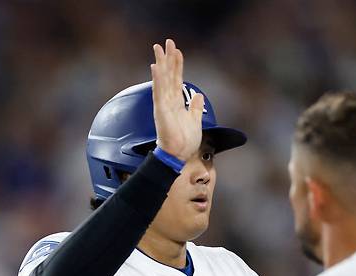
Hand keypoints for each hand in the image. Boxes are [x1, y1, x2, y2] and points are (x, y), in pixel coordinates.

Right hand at [151, 39, 204, 160]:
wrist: (178, 155)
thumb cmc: (185, 141)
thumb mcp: (195, 121)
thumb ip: (196, 108)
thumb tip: (199, 96)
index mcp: (176, 103)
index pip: (176, 79)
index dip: (177, 65)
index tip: (177, 51)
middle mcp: (168, 100)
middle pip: (168, 74)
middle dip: (168, 58)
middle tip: (167, 41)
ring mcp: (163, 104)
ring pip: (162, 79)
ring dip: (161, 62)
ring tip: (158, 47)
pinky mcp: (161, 110)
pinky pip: (159, 91)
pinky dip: (157, 78)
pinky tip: (155, 66)